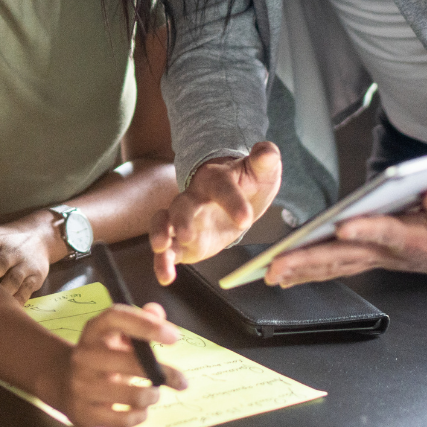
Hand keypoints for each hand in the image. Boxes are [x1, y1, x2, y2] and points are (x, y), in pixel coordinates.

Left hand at [0, 212, 60, 303]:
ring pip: (13, 279)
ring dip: (2, 292)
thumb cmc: (4, 240)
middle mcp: (11, 251)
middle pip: (0, 264)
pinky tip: (6, 310)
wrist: (40, 236)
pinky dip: (17, 301)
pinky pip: (26, 291)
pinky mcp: (35, 277)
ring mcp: (24, 264)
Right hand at [42, 303, 187, 426]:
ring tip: (154, 394)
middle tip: (182, 381)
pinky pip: (123, 420)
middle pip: (127, 362)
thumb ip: (141, 320)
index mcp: (93, 331)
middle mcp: (83, 356)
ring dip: (151, 396)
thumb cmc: (101, 355)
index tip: (175, 337)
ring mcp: (80, 386)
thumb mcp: (116, 334)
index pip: (116, 318)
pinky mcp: (83, 414)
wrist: (62, 382)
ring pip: (130, 395)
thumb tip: (157, 312)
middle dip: (163, 373)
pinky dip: (140, 416)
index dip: (146, 325)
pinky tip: (141, 410)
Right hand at [149, 142, 280, 284]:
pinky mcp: (182, 243)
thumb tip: (266, 150)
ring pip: (164, 224)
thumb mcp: (262, 171)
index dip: (232, 202)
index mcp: (215, 180)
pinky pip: (168, 251)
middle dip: (181, 219)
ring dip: (160, 235)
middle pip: (182, 205)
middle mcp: (193, 198)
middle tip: (187, 234)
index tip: (245, 219)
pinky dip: (163, 263)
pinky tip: (165, 276)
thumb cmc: (248, 183)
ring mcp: (184, 221)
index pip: (221, 187)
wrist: (238, 198)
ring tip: (161, 248)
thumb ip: (264, 160)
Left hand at [264, 185, 426, 286]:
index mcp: (420, 239)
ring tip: (269, 272)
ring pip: (336, 263)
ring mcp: (380, 258)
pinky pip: (337, 265)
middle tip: (276, 266)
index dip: (368, 229)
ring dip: (302, 269)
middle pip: (347, 255)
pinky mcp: (373, 256)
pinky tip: (284, 275)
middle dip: (311, 260)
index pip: (389, 233)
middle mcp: (393, 254)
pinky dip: (310, 270)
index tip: (344, 225)